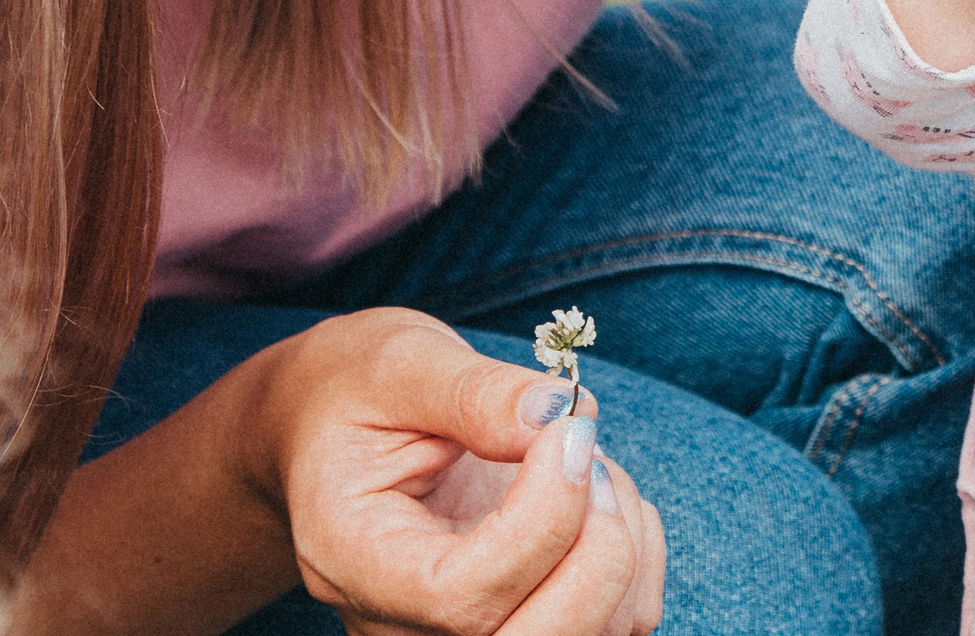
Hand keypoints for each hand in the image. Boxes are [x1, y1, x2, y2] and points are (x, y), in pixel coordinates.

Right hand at [263, 309, 666, 635]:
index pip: (461, 599)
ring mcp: (460, 634)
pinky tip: (596, 490)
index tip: (569, 430)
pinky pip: (618, 620)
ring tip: (586, 457)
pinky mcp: (521, 616)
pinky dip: (638, 551)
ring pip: (593, 634)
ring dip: (624, 538)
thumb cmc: (359, 391)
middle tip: (590, 454)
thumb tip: (557, 414)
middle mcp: (404, 625)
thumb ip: (475, 392)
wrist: (336, 423)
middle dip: (600, 554)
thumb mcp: (400, 365)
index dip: (543, 519)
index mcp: (355, 563)